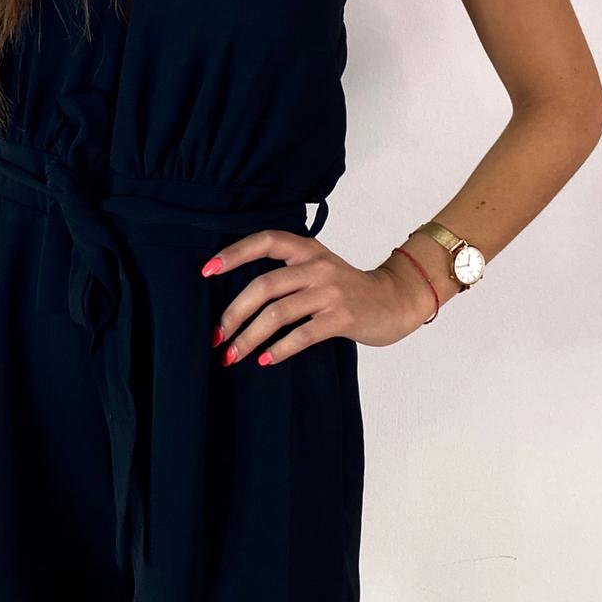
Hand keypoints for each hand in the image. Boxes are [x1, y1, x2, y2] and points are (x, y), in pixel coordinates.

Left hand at [202, 230, 431, 362]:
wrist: (394, 300)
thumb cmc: (347, 288)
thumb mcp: (318, 267)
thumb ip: (287, 271)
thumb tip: (238, 297)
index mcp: (307, 249)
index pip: (265, 241)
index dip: (234, 253)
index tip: (206, 270)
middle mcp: (316, 265)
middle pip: (264, 285)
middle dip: (234, 313)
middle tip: (217, 336)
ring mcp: (330, 291)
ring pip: (278, 313)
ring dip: (249, 337)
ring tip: (232, 355)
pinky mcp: (342, 317)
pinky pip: (303, 334)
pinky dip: (280, 349)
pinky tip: (266, 360)